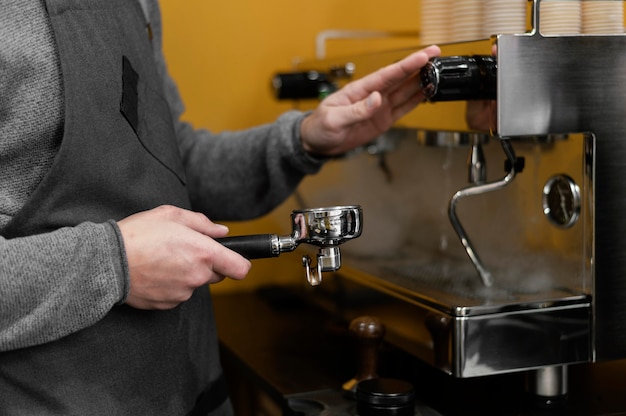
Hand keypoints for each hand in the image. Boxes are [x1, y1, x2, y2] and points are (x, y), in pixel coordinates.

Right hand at [118, 205, 250, 309]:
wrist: (107, 262)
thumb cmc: (138, 234)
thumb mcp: (171, 215)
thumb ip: (202, 223)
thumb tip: (221, 231)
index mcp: (204, 253)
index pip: (240, 268)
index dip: (240, 263)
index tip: (235, 259)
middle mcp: (197, 276)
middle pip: (216, 274)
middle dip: (206, 264)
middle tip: (183, 250)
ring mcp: (183, 292)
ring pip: (195, 283)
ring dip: (186, 273)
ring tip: (162, 259)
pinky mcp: (168, 304)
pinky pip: (178, 293)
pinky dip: (171, 284)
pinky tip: (155, 272)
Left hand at [300, 45, 440, 155]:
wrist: (317, 143)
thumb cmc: (319, 127)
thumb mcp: (333, 119)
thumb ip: (356, 110)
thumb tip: (376, 99)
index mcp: (359, 90)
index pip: (386, 75)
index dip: (405, 65)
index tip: (421, 57)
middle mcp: (372, 96)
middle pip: (399, 78)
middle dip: (418, 66)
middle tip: (436, 55)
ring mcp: (379, 108)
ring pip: (404, 92)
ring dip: (420, 82)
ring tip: (437, 73)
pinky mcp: (382, 120)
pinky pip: (403, 109)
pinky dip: (416, 101)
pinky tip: (427, 92)